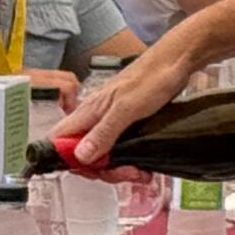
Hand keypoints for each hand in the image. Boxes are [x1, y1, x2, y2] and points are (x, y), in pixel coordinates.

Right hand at [69, 34, 200, 161]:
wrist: (176, 60)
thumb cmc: (153, 76)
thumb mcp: (128, 108)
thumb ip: (104, 132)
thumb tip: (81, 156)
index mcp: (88, 111)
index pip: (58, 140)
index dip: (68, 160)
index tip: (93, 170)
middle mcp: (94, 117)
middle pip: (81, 154)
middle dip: (102, 170)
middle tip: (126, 173)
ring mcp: (109, 120)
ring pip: (101, 154)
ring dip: (118, 168)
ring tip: (139, 173)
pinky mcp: (125, 123)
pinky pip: (117, 149)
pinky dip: (128, 161)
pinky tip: (141, 166)